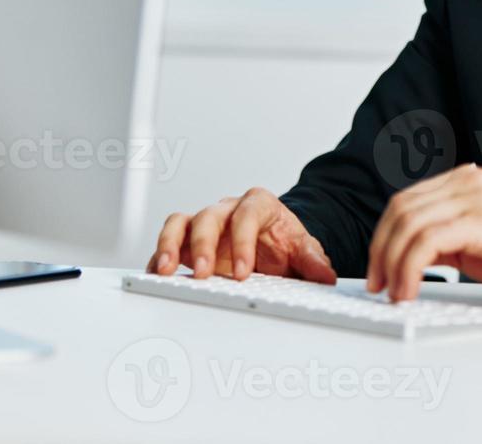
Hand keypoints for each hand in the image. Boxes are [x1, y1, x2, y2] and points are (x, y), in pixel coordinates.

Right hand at [147, 188, 336, 284]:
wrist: (275, 242)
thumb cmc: (284, 241)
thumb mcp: (302, 248)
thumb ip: (312, 260)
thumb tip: (324, 275)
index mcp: (259, 205)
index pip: (247, 215)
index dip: (243, 242)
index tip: (243, 272)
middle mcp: (228, 209)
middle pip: (209, 216)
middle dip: (204, 245)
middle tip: (203, 274)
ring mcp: (206, 223)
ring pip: (181, 222)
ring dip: (171, 245)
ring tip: (167, 270)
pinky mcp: (188, 240)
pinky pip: (169, 240)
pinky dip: (160, 256)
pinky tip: (157, 275)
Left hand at [366, 164, 481, 302]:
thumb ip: (448, 238)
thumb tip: (413, 256)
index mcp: (467, 181)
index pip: (407, 201)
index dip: (384, 237)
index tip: (379, 268)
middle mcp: (468, 181)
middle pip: (401, 209)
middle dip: (380, 250)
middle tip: (379, 284)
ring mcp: (476, 197)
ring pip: (409, 224)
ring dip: (392, 264)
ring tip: (396, 294)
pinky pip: (427, 241)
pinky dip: (410, 268)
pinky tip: (412, 289)